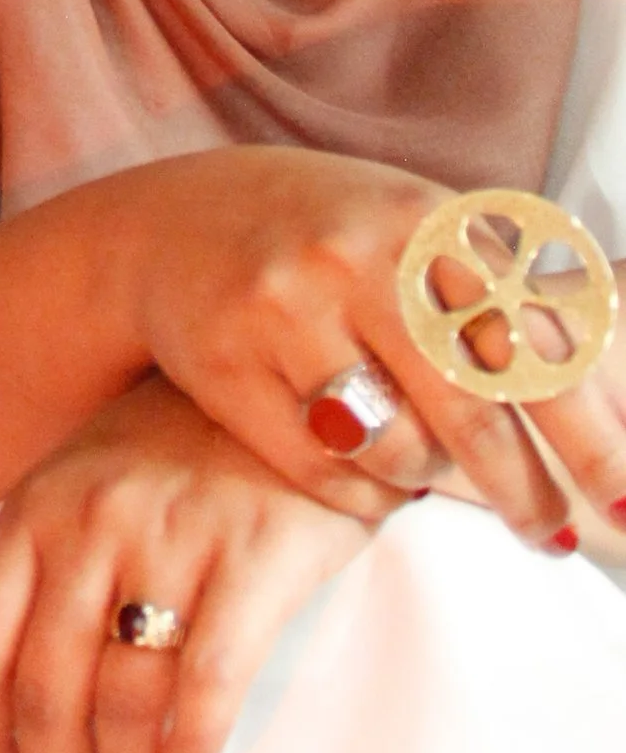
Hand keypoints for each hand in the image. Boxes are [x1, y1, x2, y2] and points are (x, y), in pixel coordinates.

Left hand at [0, 375, 380, 752]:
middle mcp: (89, 523)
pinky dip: (188, 750)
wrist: (295, 366)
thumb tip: (21, 704)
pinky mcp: (256, 555)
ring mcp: (171, 536)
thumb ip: (50, 567)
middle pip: (43, 691)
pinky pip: (207, 682)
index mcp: (33, 509)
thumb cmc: (184, 443)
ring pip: (120, 699)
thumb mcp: (89, 479)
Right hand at [108, 145, 625, 541]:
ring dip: (430, 480)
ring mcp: (286, 307)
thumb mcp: (417, 234)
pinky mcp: (226, 365)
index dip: (594, 428)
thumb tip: (617, 405)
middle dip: (529, 488)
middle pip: (476, 404)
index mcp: (427, 217)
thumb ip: (507, 298)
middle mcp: (359, 254)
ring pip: (397, 447)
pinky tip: (367, 477)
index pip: (537, 338)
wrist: (171, 222)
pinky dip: (362, 494)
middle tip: (555, 535)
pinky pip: (325, 472)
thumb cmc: (331, 240)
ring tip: (430, 472)